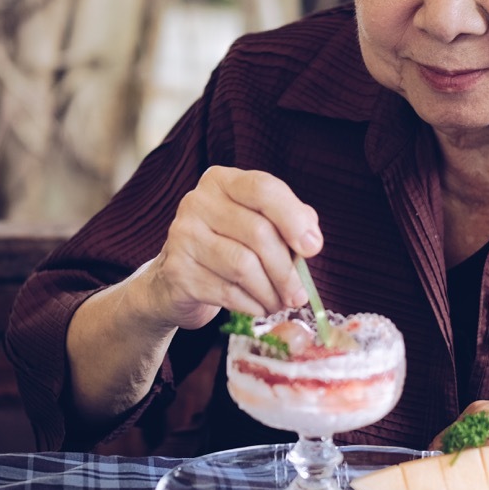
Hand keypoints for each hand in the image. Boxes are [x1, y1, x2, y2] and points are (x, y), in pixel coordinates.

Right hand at [138, 166, 322, 331]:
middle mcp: (197, 202)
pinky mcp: (178, 271)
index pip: (263, 189)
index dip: (293, 218)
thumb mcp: (258, 224)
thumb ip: (288, 223)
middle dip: (286, 270)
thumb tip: (310, 241)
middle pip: (258, 232)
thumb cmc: (227, 247)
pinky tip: (258, 308)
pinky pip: (227, 292)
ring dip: (270, 292)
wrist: (176, 280)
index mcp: (221, 182)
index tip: (313, 248)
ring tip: (279, 303)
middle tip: (299, 294)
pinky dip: (251, 305)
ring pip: (243, 266)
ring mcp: (183, 236)